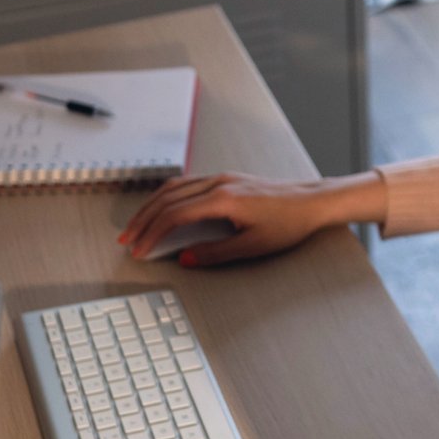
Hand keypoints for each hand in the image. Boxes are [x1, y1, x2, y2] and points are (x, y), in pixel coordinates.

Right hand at [117, 172, 338, 265]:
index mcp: (223, 199)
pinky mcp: (226, 180)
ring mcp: (221, 179)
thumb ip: (215, 253)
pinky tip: (162, 207)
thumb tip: (186, 259)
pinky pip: (186, 184)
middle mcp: (218, 184)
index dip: (153, 233)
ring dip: (151, 206)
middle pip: (167, 199)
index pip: (174, 215)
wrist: (311, 202)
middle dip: (143, 220)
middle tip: (127, 239)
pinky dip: (167, 197)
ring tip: (137, 225)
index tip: (140, 249)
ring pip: (174, 188)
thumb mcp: (253, 246)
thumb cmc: (289, 222)